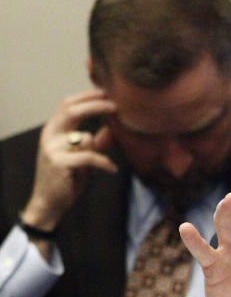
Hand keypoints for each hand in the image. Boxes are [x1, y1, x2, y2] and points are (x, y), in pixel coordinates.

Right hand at [20, 89, 118, 230]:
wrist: (49, 203)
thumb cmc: (67, 179)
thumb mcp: (83, 157)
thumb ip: (95, 142)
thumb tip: (113, 127)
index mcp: (53, 130)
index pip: (67, 104)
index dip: (87, 96)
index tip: (106, 93)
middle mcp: (49, 135)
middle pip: (72, 109)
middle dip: (96, 105)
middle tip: (116, 106)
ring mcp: (52, 148)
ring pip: (85, 137)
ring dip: (98, 151)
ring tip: (100, 165)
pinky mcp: (60, 162)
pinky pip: (90, 156)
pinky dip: (104, 163)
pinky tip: (111, 170)